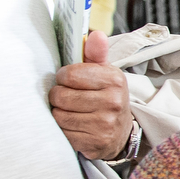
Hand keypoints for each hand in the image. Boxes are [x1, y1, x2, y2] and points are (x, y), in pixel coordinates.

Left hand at [52, 31, 133, 158]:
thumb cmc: (105, 96)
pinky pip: (63, 133)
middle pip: (61, 96)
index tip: (70, 81)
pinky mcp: (95, 143)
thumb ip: (95, 53)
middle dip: (60, 97)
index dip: (63, 77)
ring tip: (73, 112)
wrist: (120, 131)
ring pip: (59, 115)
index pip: (69, 74)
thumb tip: (96, 35)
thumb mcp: (104, 73)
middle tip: (70, 99)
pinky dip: (65, 130)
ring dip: (60, 114)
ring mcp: (105, 125)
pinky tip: (75, 127)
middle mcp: (113, 102)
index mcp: (114, 80)